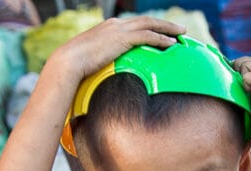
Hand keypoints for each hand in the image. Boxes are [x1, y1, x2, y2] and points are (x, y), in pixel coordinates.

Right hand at [46, 17, 184, 82]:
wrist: (68, 61)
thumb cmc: (78, 65)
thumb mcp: (95, 58)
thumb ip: (107, 58)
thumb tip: (112, 70)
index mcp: (110, 27)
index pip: (136, 24)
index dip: (152, 27)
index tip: (164, 32)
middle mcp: (116, 24)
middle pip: (147, 21)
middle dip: (165, 24)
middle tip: (180, 29)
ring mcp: (119, 30)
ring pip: (150, 25)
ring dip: (168, 28)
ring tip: (182, 34)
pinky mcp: (121, 38)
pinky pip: (147, 36)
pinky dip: (161, 38)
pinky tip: (171, 43)